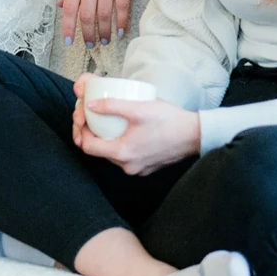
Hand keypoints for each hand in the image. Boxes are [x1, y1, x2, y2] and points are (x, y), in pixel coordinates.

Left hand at [58, 0, 155, 45]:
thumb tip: (61, 6)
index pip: (69, 8)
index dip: (68, 27)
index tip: (69, 42)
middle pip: (87, 15)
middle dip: (88, 34)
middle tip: (90, 45)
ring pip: (104, 13)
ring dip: (105, 31)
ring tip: (105, 41)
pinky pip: (122, 5)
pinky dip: (121, 21)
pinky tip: (121, 31)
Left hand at [71, 73, 199, 175]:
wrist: (195, 135)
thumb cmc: (168, 120)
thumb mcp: (137, 107)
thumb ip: (111, 106)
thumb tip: (90, 105)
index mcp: (123, 153)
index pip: (88, 147)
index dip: (81, 131)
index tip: (83, 117)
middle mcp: (128, 166)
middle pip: (99, 152)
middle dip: (92, 134)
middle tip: (92, 116)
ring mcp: (138, 169)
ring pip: (112, 155)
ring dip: (106, 139)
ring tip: (106, 120)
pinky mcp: (146, 167)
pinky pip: (125, 157)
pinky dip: (120, 144)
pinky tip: (123, 130)